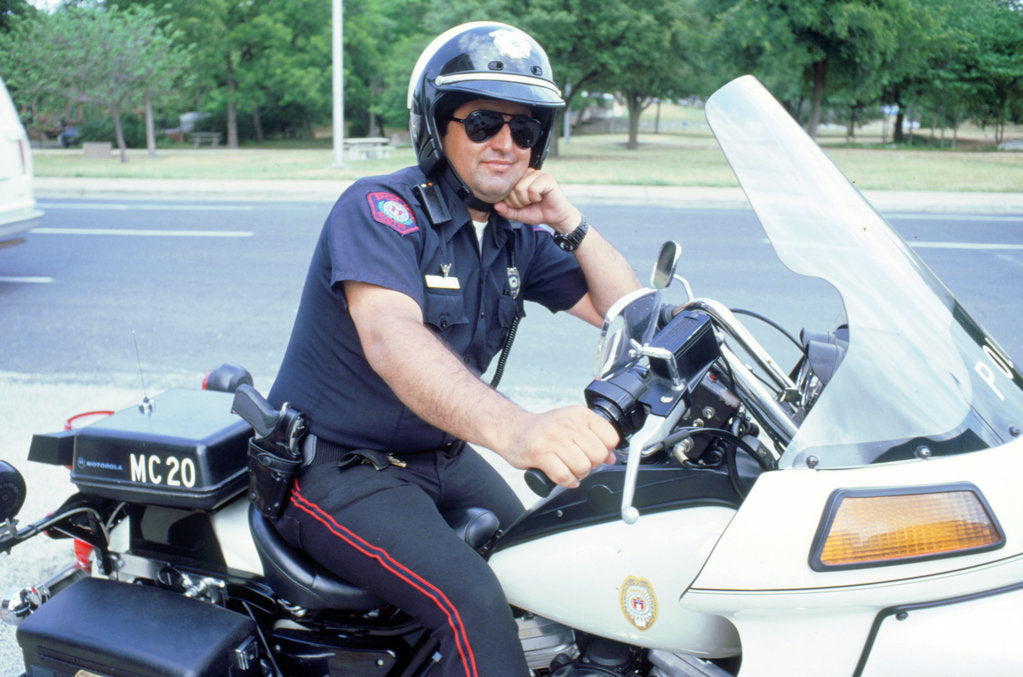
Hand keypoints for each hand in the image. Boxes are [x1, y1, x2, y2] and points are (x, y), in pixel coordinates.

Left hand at [493, 168, 580, 233]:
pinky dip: (536, 197)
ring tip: (535, 200)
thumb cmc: (538, 212)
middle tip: (529, 203)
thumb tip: (495, 205)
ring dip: (527, 200)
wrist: (555, 217)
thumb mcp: (518, 214)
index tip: (521, 205)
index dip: (511, 201)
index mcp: (520, 179)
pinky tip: (542, 197)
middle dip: (519, 201)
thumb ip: (506, 210)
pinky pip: (532, 188)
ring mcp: (537, 174)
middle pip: (512, 188)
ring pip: (521, 187)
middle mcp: (528, 173)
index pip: (506, 188)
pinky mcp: (547, 178)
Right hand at [501, 406, 618, 487]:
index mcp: (579, 414)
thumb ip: (593, 438)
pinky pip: (564, 475)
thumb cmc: (543, 430)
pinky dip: (567, 481)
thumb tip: (611, 457)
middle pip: (598, 455)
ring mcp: (553, 438)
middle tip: (579, 463)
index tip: (594, 453)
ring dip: (578, 474)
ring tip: (569, 469)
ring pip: (582, 467)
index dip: (605, 451)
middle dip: (591, 465)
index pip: (611, 437)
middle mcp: (567, 423)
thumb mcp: (572, 426)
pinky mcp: (540, 453)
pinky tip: (563, 477)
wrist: (513, 430)